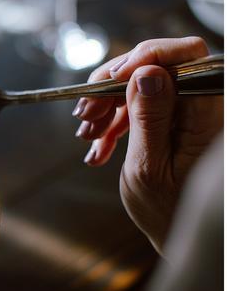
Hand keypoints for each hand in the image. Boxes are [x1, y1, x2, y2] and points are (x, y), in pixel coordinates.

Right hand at [72, 37, 222, 252]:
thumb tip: (147, 72)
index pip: (187, 56)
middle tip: (85, 114)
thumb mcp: (149, 167)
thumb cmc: (168, 211)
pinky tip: (97, 148)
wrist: (179, 234)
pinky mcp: (172, 121)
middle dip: (114, 85)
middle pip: (157, 65)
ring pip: (142, 84)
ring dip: (108, 105)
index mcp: (206, 114)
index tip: (111, 80)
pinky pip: (140, 106)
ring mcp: (186, 112)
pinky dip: (114, 122)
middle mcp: (201, 105)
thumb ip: (149, 118)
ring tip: (86, 135)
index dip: (146, 56)